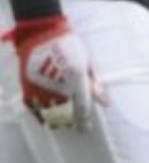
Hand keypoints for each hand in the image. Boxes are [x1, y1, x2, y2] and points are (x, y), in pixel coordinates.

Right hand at [3, 15, 99, 129]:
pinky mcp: (28, 82)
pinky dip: (37, 111)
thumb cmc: (71, 45)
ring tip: (58, 124)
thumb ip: (96, 84)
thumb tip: (106, 103)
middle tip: (74, 127)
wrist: (43, 32)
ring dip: (54, 119)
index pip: (81, 107)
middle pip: (64, 112)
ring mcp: (41, 83)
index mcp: (76, 78)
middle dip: (69, 121)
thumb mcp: (89, 62)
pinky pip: (31, 103)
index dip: (84, 121)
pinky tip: (43, 116)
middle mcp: (58, 83)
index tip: (86, 130)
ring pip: (47, 110)